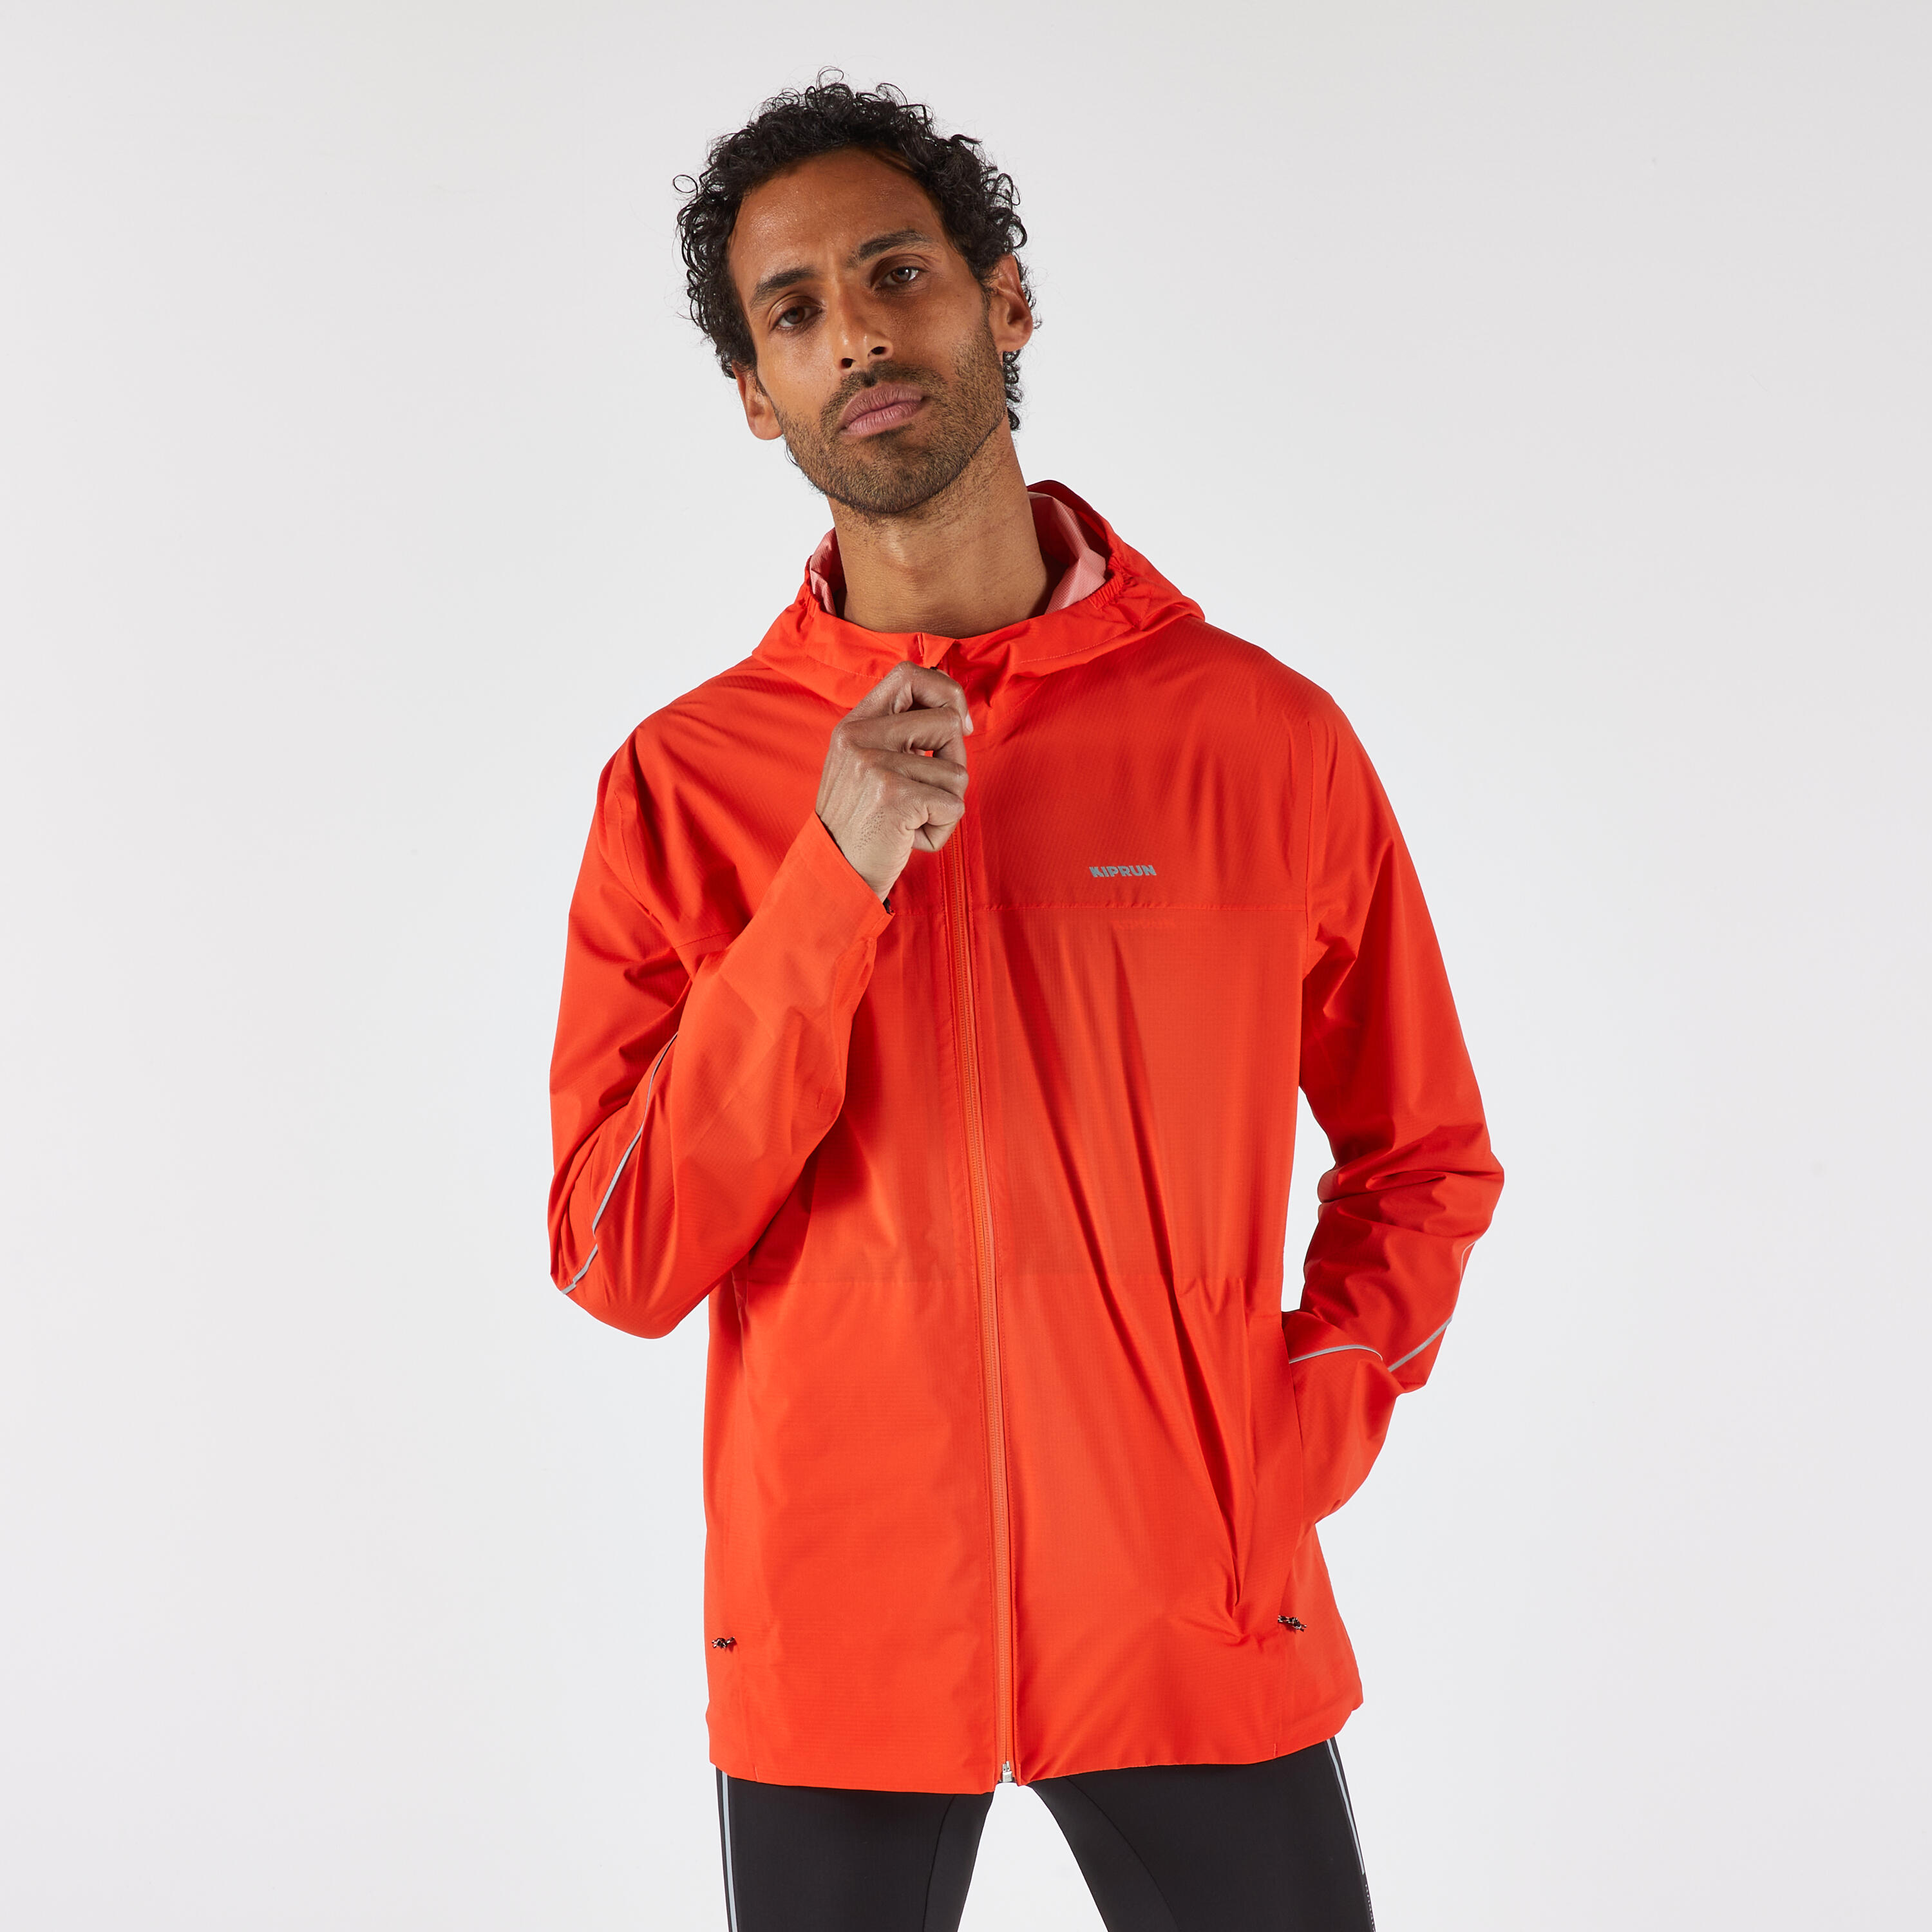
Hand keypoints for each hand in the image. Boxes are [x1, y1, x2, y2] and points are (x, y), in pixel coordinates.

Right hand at [815, 662, 971, 900]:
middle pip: (947, 722)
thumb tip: (955, 712)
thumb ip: (895, 733)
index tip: (958, 725)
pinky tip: (909, 838)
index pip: (909, 674)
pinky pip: (953, 806)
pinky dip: (941, 829)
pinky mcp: (895, 796)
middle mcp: (860, 737)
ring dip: (944, 804)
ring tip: (909, 821)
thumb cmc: (860, 823)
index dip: (946, 692)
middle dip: (953, 760)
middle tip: (928, 792)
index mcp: (854, 724)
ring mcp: (876, 765)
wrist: (834, 874)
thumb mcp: (864, 766)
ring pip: (957, 771)